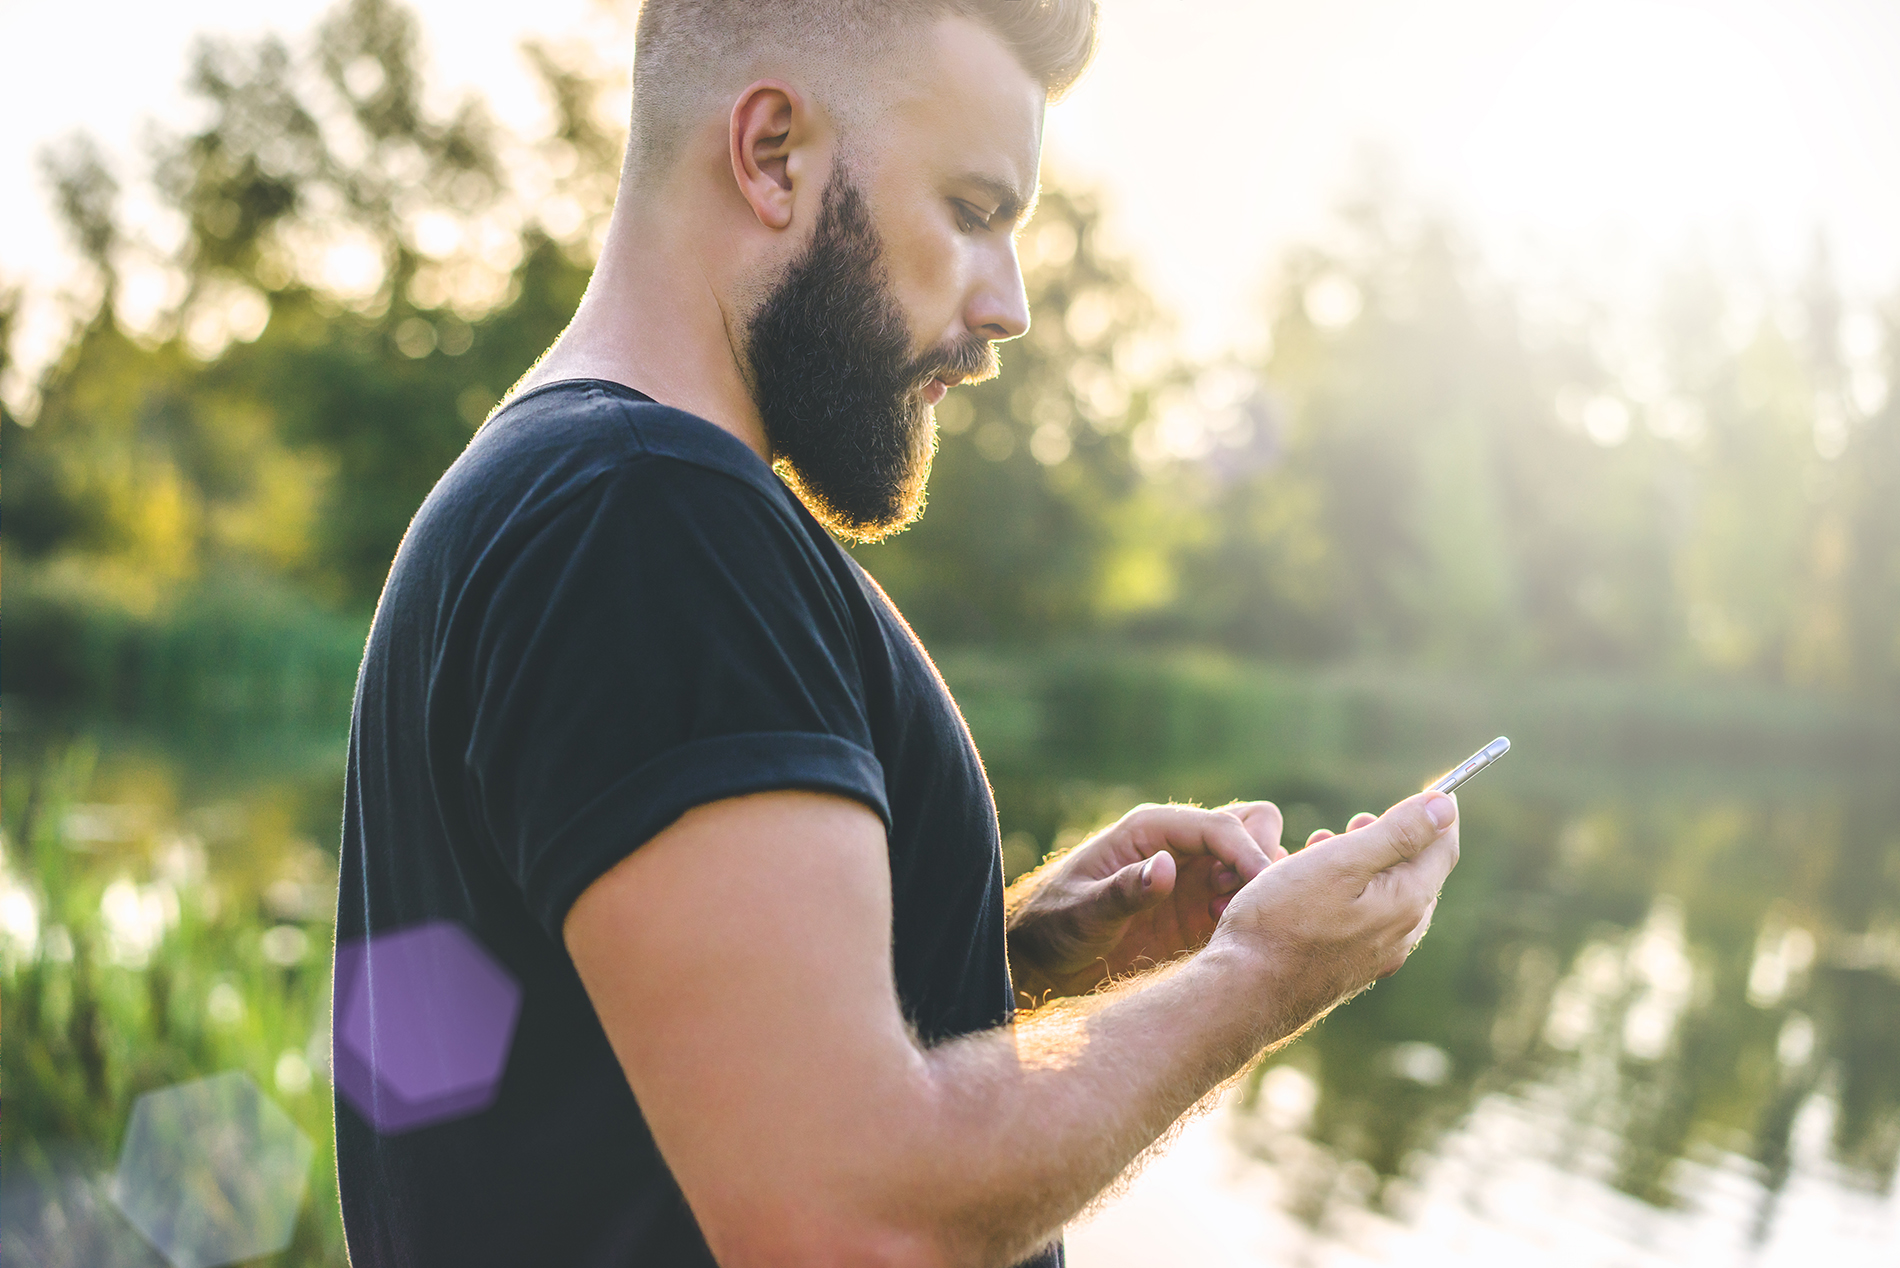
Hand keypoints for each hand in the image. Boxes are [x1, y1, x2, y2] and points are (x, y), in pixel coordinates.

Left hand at [1005, 801, 1283, 1004]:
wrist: (1038, 962)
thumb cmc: (1050, 927)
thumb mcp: (1082, 912)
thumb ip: (1122, 891)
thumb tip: (1165, 866)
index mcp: (1151, 830)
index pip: (1220, 826)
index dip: (1250, 853)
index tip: (1265, 890)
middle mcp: (1179, 846)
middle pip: (1251, 826)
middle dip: (1262, 859)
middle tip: (1241, 907)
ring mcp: (1193, 879)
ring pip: (1255, 862)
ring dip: (1258, 890)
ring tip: (1228, 927)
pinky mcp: (1199, 914)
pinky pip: (1245, 902)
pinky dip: (1251, 916)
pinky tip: (1226, 945)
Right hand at [1210, 792, 1458, 1024]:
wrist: (1245, 990)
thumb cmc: (1284, 920)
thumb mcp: (1341, 861)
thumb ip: (1397, 833)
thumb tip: (1444, 806)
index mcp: (1407, 903)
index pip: (1442, 849)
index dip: (1436, 815)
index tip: (1424, 791)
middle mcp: (1401, 935)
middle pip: (1416, 874)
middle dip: (1393, 840)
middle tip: (1356, 822)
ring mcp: (1376, 957)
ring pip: (1387, 898)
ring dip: (1365, 866)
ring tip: (1322, 850)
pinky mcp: (1349, 970)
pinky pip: (1364, 922)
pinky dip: (1349, 894)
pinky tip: (1312, 891)